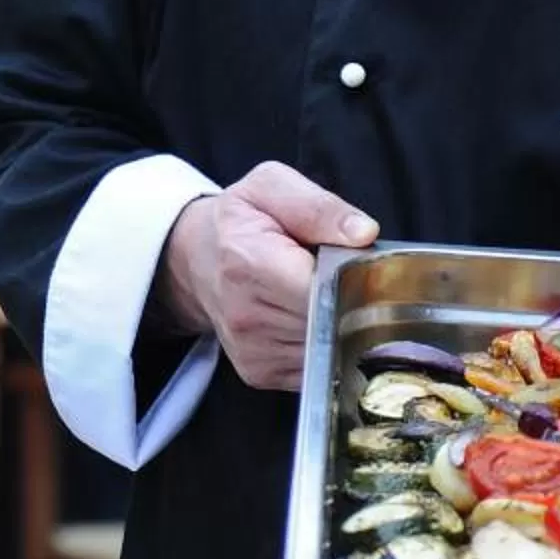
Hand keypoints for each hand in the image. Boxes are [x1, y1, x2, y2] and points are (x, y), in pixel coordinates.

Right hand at [156, 163, 378, 390]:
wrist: (197, 259)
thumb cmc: (238, 222)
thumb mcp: (271, 187)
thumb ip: (318, 206)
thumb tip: (362, 233)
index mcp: (248, 261)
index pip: (321, 288)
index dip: (354, 278)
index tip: (360, 263)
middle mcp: (245, 314)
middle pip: (331, 320)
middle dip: (350, 299)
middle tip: (340, 273)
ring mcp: (252, 350)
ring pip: (330, 347)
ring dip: (338, 323)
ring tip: (320, 293)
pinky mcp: (260, 372)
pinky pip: (317, 365)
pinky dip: (324, 342)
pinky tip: (310, 316)